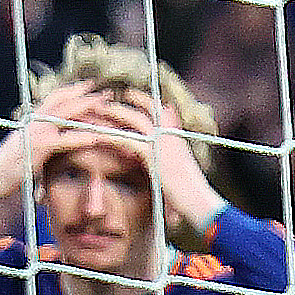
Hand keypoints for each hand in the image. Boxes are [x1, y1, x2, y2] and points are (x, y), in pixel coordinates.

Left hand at [109, 91, 227, 247]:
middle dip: (125, 101)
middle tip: (106, 99)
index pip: (159, 107)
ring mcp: (163, 142)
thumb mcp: (180, 167)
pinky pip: (127, 140)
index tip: (129, 94)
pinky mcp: (153, 155)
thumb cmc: (189, 190)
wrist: (198, 200)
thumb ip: (170, 153)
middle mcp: (171, 133)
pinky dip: (110, 136)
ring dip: (114, 112)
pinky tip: (96, 135)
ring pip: (134, 119)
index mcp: (176, 134)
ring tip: (97, 108)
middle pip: (146, 107)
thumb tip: (161, 155)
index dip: (143, 99)